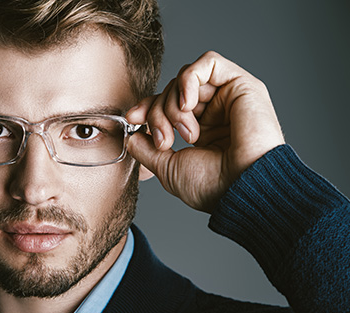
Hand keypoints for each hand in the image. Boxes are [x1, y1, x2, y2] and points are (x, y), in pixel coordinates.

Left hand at [126, 51, 284, 212]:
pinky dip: (189, 80)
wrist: (242, 189)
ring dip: (173, 104)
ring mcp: (229, 97)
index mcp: (203, 130)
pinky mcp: (243, 85)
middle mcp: (216, 112)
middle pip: (171, 91)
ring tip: (186, 132)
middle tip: (165, 141)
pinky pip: (209, 63)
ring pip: (185, 78)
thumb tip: (130, 136)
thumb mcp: (167, 168)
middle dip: (158, 114)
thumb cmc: (213, 187)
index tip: (133, 118)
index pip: (169, 104)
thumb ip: (147, 150)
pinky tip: (189, 105)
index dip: (148, 107)